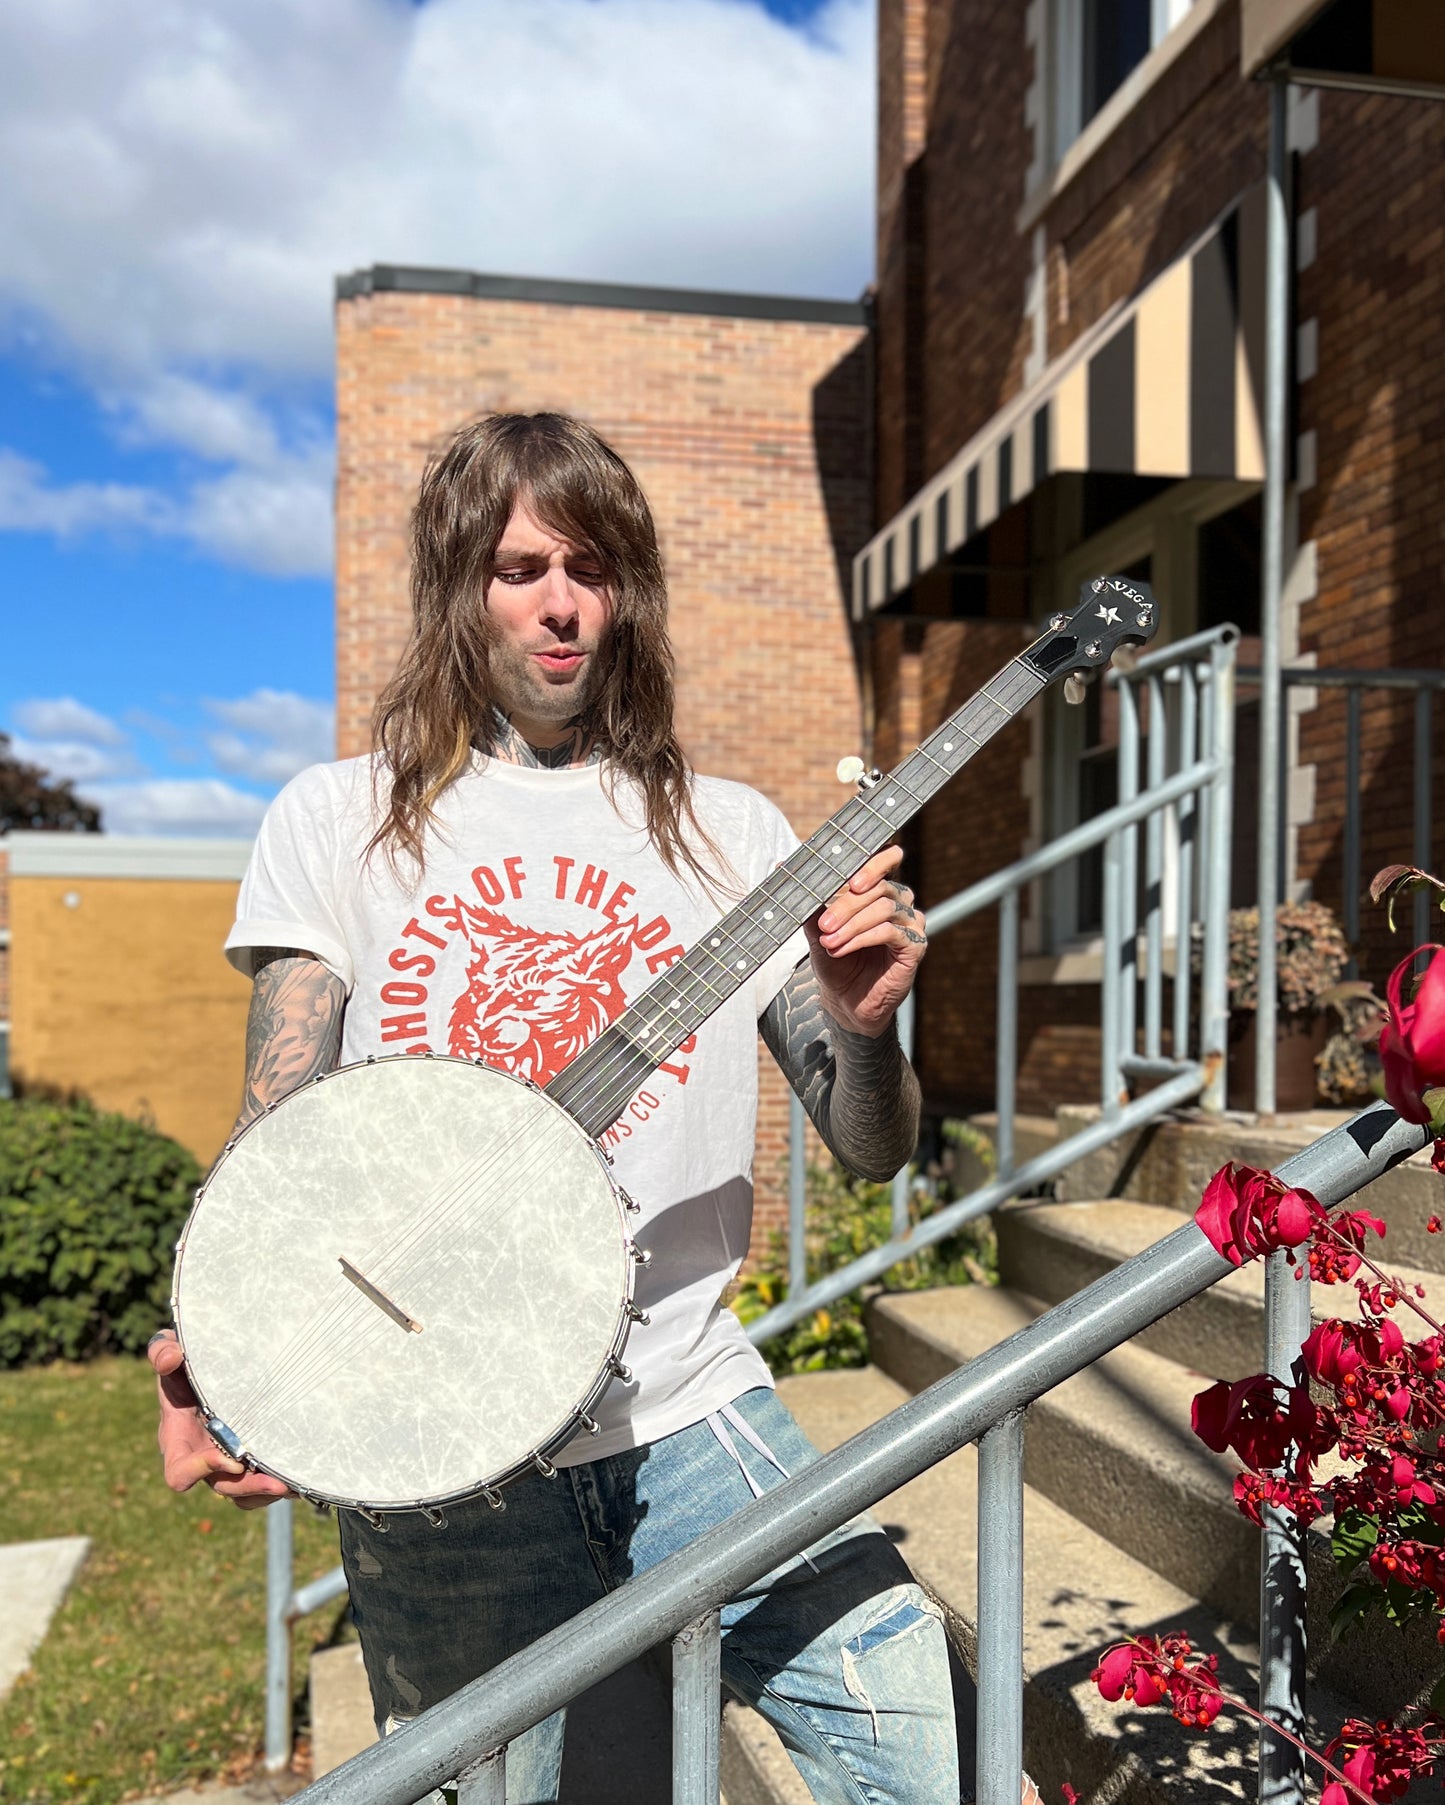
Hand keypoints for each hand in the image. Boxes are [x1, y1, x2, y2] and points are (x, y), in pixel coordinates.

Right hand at [148, 1330, 289, 1510]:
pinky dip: (276, 1482)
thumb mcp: (171, 1348)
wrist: (213, 1361)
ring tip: (295, 1483)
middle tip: (278, 1483)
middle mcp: (202, 1456)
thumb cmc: (187, 1358)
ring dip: (267, 1491)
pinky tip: (300, 1474)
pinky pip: (258, 1484)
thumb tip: (171, 1358)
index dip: (201, 1471)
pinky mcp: (248, 1457)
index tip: (232, 1459)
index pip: (179, 1472)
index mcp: (178, 1438)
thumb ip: (163, 1349)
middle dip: (249, 1486)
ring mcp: (226, 1460)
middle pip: (222, 1487)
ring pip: (243, 1493)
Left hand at [805, 845, 925, 1037]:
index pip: (888, 859)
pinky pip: (890, 932)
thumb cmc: (835, 961)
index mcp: (881, 889)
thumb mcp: (818, 928)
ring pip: (884, 908)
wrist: (845, 1002)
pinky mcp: (914, 947)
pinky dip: (861, 939)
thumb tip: (780, 867)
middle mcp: (900, 902)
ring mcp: (911, 924)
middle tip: (824, 923)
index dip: (873, 862)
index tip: (849, 879)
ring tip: (828, 941)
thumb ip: (808, 899)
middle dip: (847, 905)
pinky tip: (841, 949)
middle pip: (880, 887)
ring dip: (851, 925)